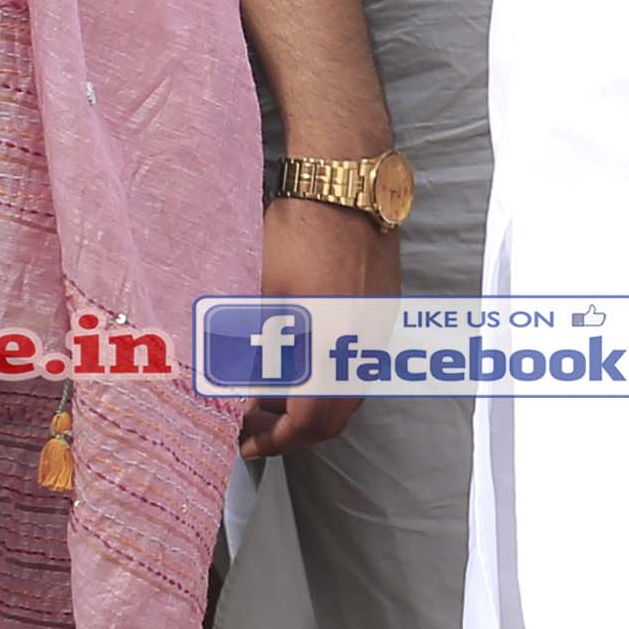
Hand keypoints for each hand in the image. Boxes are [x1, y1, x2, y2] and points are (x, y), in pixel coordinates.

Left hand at [235, 192, 392, 460]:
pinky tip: (296, 359)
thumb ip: (256, 352)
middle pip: (335, 417)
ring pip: (348, 392)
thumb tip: (244, 391)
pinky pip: (357, 365)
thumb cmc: (298, 234)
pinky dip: (327, 378)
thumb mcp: (263, 297)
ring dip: (310, 403)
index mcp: (334, 350)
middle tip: (253, 425)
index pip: (310, 421)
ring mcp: (378, 331)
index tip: (246, 443)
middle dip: (293, 430)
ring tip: (268, 392)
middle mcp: (363, 350)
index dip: (276, 440)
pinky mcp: (384, 311)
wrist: (349, 184)